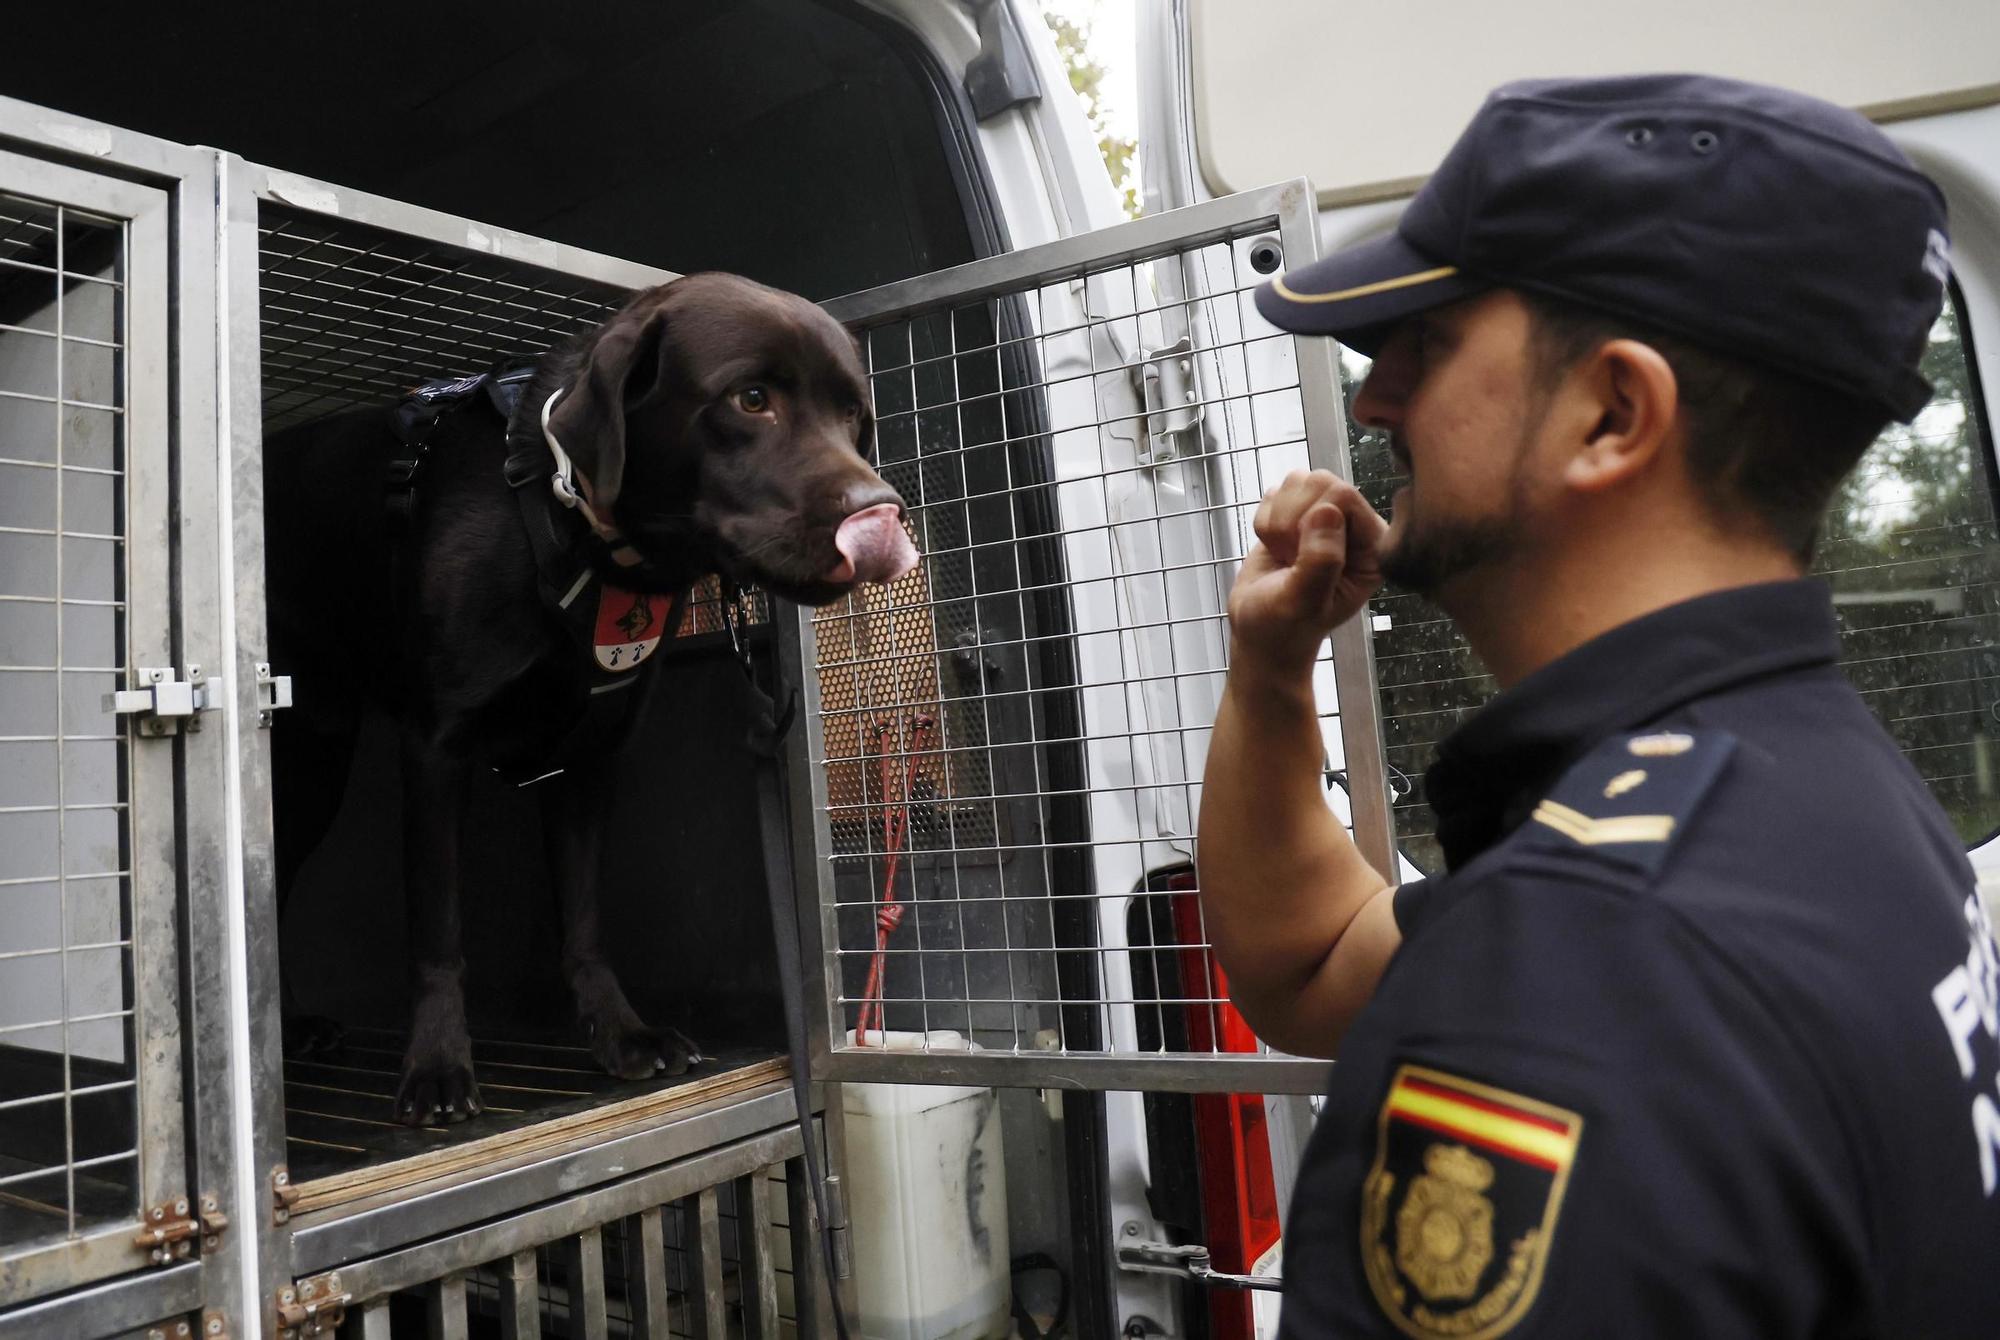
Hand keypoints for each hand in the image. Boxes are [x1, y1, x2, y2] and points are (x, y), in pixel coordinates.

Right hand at [1228, 470, 1386, 670]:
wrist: (1260, 634)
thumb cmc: (1284, 628)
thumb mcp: (1304, 603)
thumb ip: (1321, 561)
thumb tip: (1328, 511)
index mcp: (1373, 548)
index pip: (1345, 497)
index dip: (1312, 520)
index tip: (1300, 557)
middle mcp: (1355, 528)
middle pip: (1321, 481)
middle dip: (1291, 520)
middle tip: (1290, 558)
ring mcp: (1327, 517)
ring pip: (1298, 481)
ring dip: (1277, 520)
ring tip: (1284, 555)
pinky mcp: (1298, 514)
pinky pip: (1277, 491)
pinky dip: (1265, 520)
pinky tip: (1274, 549)